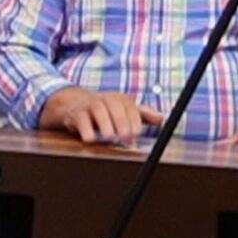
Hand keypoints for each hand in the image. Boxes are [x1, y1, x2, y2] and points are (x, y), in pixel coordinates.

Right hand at [40, 88, 162, 146]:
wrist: (75, 104)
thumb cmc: (106, 110)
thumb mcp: (125, 110)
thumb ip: (143, 115)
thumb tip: (162, 118)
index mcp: (120, 98)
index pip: (130, 107)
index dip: (134, 121)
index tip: (136, 134)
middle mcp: (105, 98)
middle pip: (114, 106)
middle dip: (121, 123)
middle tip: (125, 138)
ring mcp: (89, 105)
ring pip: (98, 110)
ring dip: (105, 124)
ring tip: (109, 137)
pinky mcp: (76, 114)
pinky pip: (81, 120)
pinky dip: (86, 130)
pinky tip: (91, 139)